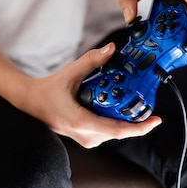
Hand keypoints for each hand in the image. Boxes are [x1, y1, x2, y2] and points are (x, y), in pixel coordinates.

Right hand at [19, 43, 161, 148]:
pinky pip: (108, 132)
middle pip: (120, 132)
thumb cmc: (47, 90)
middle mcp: (85, 135)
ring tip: (137, 106)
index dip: (139, 128)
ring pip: (114, 133)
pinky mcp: (86, 138)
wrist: (31, 103)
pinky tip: (121, 110)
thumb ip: (91, 61)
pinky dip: (117, 122)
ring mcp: (85, 139)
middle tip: (151, 108)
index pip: (117, 130)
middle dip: (137, 121)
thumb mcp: (70, 73)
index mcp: (81, 122)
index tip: (155, 121)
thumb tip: (111, 49)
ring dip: (127, 121)